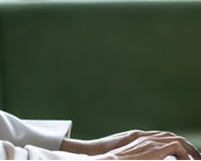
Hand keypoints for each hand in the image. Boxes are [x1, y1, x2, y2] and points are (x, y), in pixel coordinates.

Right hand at [61, 130, 200, 159]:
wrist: (102, 159)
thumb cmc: (110, 160)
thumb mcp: (124, 156)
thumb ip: (136, 156)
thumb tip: (141, 159)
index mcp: (137, 139)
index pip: (159, 137)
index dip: (172, 144)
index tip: (181, 155)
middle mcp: (144, 137)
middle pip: (169, 136)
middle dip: (184, 146)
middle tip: (195, 157)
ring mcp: (149, 141)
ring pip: (175, 139)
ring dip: (188, 149)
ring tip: (196, 160)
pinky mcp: (154, 148)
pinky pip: (176, 147)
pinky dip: (184, 153)